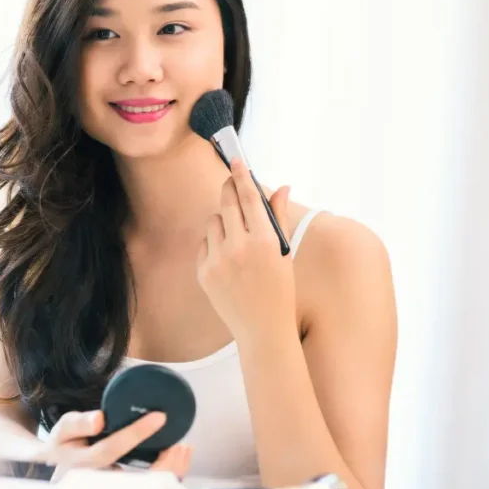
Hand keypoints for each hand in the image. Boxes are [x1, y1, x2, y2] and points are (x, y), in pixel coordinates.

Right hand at [41, 410, 191, 478]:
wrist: (57, 473)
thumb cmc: (64, 448)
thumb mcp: (64, 431)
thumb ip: (79, 424)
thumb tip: (99, 420)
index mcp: (80, 464)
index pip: (109, 449)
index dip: (135, 434)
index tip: (158, 418)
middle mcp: (97, 484)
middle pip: (136, 480)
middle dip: (165, 464)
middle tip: (182, 446)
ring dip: (170, 471)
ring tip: (182, 451)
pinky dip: (167, 476)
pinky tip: (175, 460)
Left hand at [196, 158, 294, 340]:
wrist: (263, 328)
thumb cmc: (280, 289)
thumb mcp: (285, 252)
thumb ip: (278, 217)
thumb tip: (281, 186)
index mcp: (265, 241)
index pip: (250, 198)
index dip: (242, 176)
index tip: (236, 160)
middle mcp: (239, 248)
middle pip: (227, 202)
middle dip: (229, 188)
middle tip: (232, 181)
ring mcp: (218, 260)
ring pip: (213, 221)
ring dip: (224, 220)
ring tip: (238, 236)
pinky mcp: (203, 272)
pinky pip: (205, 243)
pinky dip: (215, 243)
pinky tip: (229, 260)